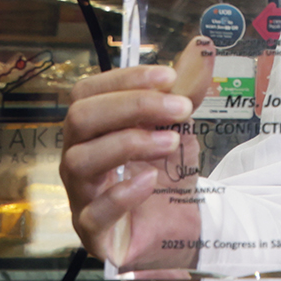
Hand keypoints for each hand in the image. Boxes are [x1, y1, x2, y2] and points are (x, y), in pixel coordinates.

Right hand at [60, 65, 198, 268]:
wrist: (176, 227)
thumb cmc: (164, 175)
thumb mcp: (177, 129)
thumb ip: (185, 92)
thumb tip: (202, 47)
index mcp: (91, 130)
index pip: (87, 92)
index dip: (125, 79)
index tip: (169, 76)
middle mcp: (78, 158)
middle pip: (80, 119)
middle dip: (131, 106)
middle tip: (178, 109)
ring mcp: (80, 196)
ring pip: (79, 161)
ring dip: (129, 143)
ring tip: (170, 142)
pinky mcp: (93, 233)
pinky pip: (92, 213)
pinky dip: (121, 193)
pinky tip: (149, 180)